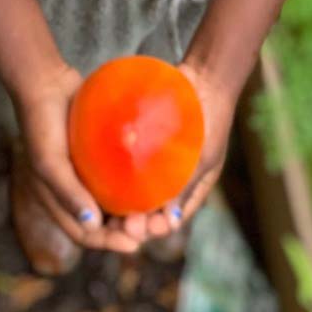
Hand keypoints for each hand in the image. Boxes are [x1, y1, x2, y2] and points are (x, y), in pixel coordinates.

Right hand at [14, 62, 143, 253]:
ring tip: (155, 207)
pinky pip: (118, 170)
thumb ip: (68, 192)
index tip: (134, 244)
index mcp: (58, 199)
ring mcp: (86, 169)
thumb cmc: (41, 123)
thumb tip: (92, 224)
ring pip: (113, 197)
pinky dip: (132, 179)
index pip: (85, 233)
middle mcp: (74, 189)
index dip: (108, 242)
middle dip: (125, 228)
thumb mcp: (49, 161)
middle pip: (103, 220)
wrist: (46, 81)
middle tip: (151, 226)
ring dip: (132, 206)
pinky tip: (152, 177)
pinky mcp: (98, 150)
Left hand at [118, 60, 236, 244]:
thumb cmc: (212, 120)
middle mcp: (168, 181)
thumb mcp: (206, 156)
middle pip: (147, 210)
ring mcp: (152, 163)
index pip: (169, 220)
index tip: (139, 231)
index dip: (153, 229)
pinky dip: (115, 173)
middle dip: (132, 223)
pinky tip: (99, 176)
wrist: (204, 79)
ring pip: (133, 191)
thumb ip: (188, 186)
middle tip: (119, 225)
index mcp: (187, 191)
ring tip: (104, 208)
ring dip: (120, 203)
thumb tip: (172, 222)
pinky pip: (126, 162)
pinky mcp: (140, 145)